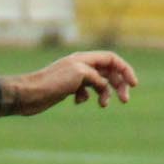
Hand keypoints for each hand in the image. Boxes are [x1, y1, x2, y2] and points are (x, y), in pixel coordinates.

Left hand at [15, 50, 136, 114]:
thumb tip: (104, 86)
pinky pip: (86, 91)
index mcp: (85, 59)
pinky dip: (87, 97)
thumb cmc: (52, 82)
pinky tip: (78, 101)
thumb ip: (97, 77)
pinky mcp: (68, 89)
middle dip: (118, 85)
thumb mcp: (79, 75)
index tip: (134, 85)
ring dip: (104, 94)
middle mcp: (81, 66)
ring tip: (102, 105)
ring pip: (98, 83)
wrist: (29, 94)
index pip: (112, 59)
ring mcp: (75, 77)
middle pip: (108, 72)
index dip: (125, 70)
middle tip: (124, 100)